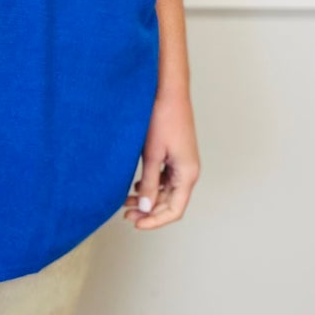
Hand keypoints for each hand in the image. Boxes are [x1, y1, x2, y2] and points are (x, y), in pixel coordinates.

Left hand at [123, 90, 199, 230]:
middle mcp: (188, 171)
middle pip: (171, 203)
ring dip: (149, 199)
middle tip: (126, 214)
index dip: (155, 221)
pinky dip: (151, 185)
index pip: (175, 210)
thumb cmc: (162, 118)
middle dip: (149, 211)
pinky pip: (165, 178)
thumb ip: (150, 183)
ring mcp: (182, 163)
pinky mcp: (175, 155)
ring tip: (126, 201)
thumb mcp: (152, 154)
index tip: (136, 223)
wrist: (167, 91)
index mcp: (187, 173)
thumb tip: (147, 208)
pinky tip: (136, 186)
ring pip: (167, 191)